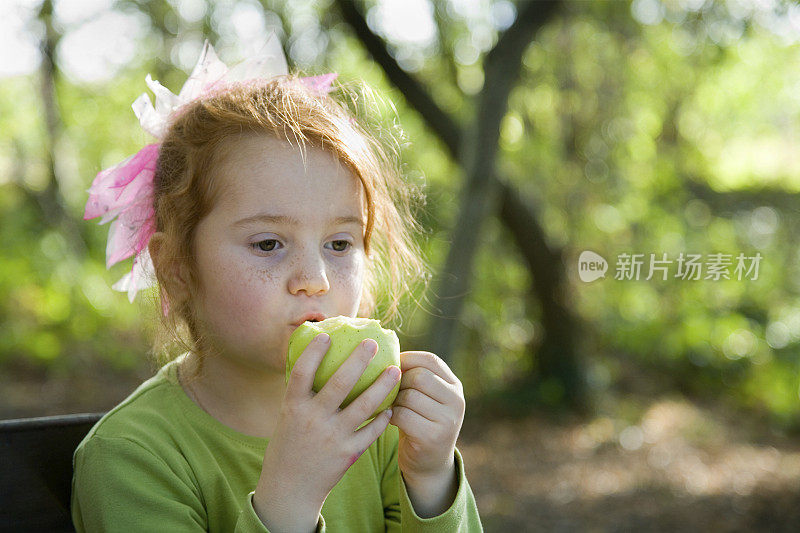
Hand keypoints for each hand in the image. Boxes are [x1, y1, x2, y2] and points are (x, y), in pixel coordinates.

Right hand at [253, 333, 400, 531]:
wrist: (290, 489)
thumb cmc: (289, 445)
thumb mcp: (288, 417)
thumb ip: (302, 394)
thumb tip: (315, 361)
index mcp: (293, 407)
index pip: (302, 373)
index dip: (314, 352)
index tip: (327, 334)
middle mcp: (312, 420)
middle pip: (339, 383)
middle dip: (358, 361)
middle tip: (372, 343)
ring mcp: (332, 437)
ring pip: (363, 406)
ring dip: (382, 386)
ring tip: (395, 370)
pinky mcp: (347, 454)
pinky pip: (371, 431)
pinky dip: (382, 418)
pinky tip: (391, 407)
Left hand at [389, 351, 464, 515]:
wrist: (429, 464)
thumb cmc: (419, 421)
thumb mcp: (425, 397)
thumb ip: (415, 376)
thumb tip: (383, 349)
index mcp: (455, 386)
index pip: (430, 360)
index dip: (407, 359)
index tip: (390, 366)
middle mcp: (457, 401)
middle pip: (419, 377)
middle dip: (398, 382)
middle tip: (388, 390)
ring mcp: (448, 420)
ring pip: (409, 396)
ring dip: (393, 400)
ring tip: (389, 404)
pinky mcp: (434, 437)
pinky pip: (403, 415)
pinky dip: (391, 415)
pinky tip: (389, 418)